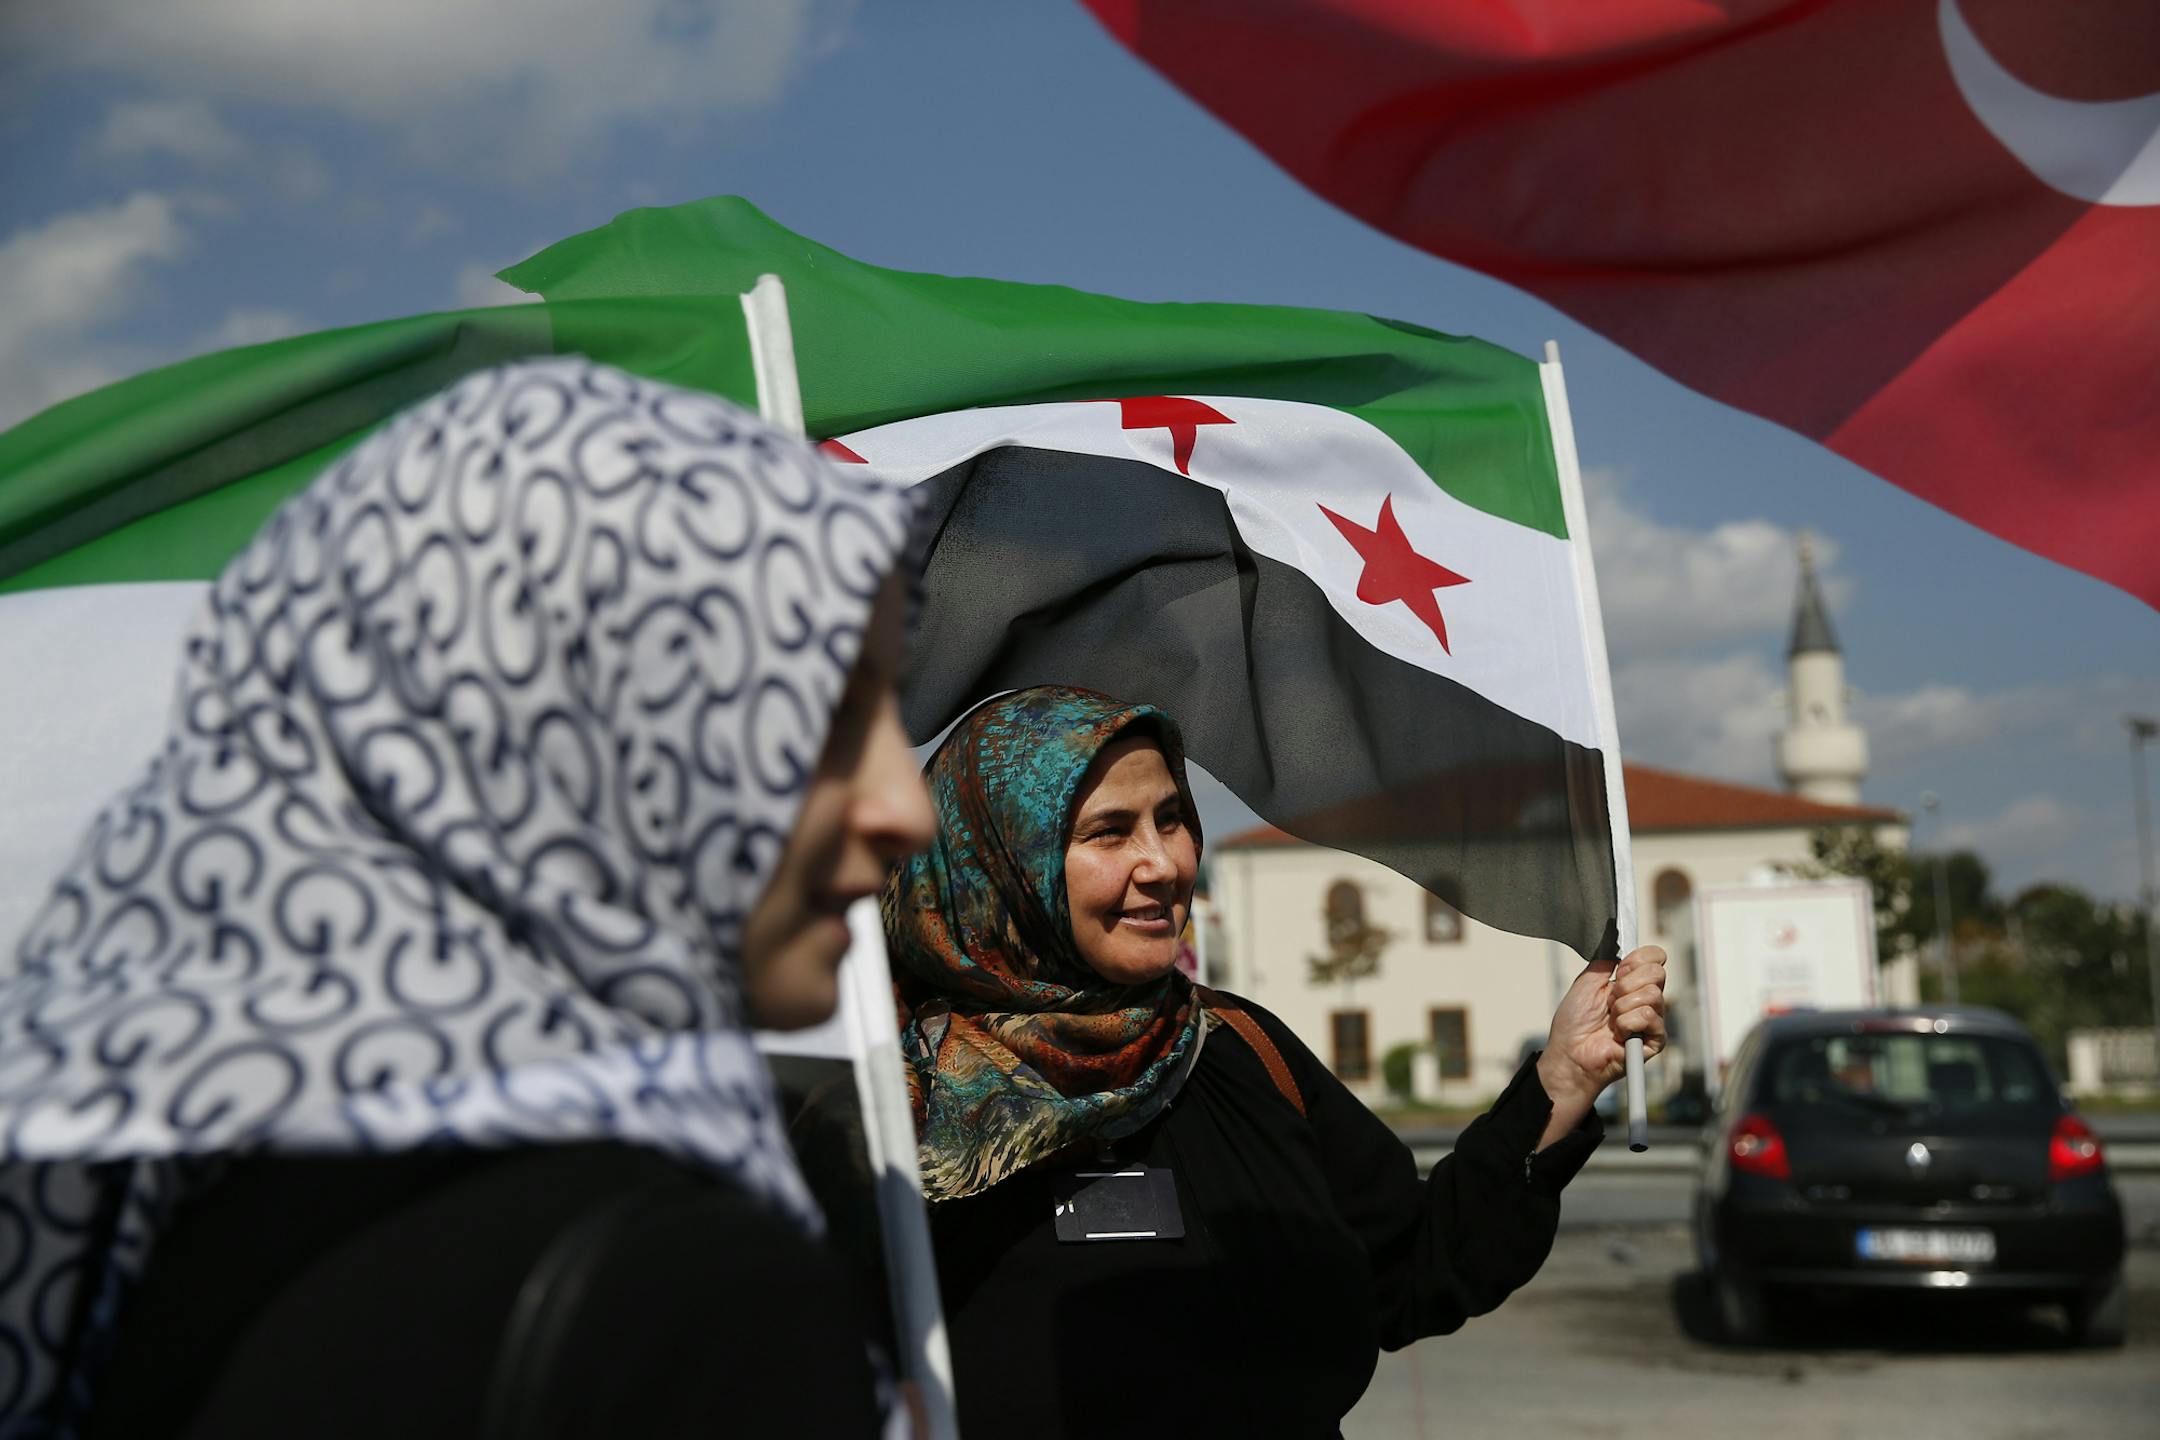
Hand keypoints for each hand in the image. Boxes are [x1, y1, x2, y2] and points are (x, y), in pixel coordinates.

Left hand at [1534, 946, 1666, 1142]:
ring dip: (1622, 1006)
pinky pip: (1649, 1016)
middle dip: (1626, 983)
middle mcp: (1646, 998)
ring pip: (1652, 994)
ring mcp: (1652, 1019)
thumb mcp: (1586, 982)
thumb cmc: (1574, 1023)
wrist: (1570, 1053)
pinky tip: (1618, 1033)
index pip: (1655, 957)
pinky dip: (1627, 1022)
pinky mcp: (1655, 1040)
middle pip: (1658, 973)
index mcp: (1632, 982)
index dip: (1637, 960)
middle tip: (1610, 1000)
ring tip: (1611, 1020)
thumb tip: (1621, 948)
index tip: (1618, 971)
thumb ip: (1605, 962)